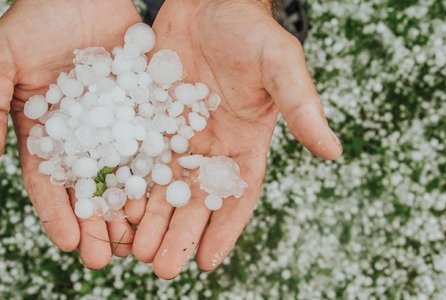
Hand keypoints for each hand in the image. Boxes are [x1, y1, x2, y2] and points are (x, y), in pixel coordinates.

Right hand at [0, 0, 140, 268]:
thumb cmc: (37, 19)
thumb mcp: (0, 60)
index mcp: (46, 130)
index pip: (49, 181)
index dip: (58, 213)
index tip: (69, 243)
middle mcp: (83, 134)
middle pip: (89, 187)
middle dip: (95, 224)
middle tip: (105, 258)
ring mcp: (115, 124)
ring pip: (122, 174)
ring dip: (128, 209)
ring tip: (137, 241)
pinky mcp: (143, 109)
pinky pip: (151, 144)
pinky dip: (156, 173)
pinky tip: (164, 198)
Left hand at [127, 0, 342, 278]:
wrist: (209, 1)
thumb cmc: (250, 31)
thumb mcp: (280, 65)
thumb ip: (302, 107)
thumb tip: (334, 151)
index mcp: (244, 143)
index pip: (237, 196)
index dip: (224, 229)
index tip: (206, 262)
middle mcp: (209, 147)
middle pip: (194, 200)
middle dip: (178, 234)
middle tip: (160, 268)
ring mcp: (176, 134)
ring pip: (161, 185)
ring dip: (147, 218)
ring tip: (132, 249)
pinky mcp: (147, 118)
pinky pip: (135, 155)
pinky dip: (125, 182)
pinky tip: (111, 206)